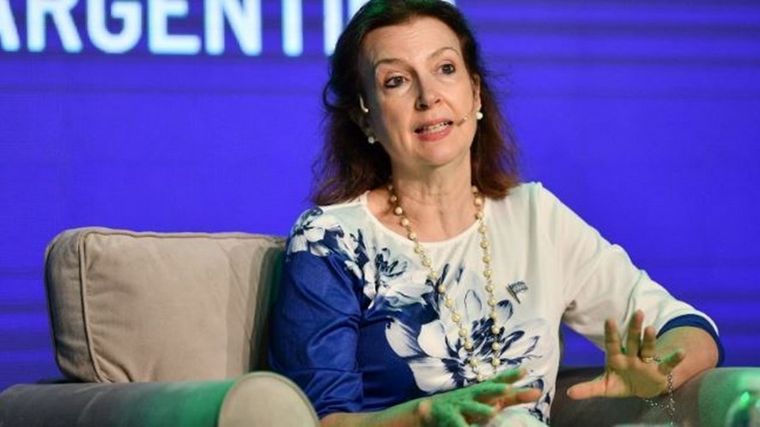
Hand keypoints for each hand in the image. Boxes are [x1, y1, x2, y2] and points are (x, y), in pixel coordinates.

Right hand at [416, 369, 540, 426]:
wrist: (430, 409)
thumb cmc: (467, 404)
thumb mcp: (488, 399)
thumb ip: (512, 397)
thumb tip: (538, 392)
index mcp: (483, 390)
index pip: (499, 381)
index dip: (511, 376)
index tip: (526, 370)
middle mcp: (473, 396)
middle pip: (486, 390)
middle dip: (496, 389)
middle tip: (507, 388)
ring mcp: (461, 407)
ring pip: (473, 409)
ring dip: (481, 410)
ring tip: (492, 413)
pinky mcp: (450, 418)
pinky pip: (459, 425)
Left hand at [566, 310, 683, 398]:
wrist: (641, 389)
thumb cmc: (620, 383)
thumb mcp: (604, 387)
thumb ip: (588, 389)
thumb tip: (568, 393)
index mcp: (616, 358)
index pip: (613, 344)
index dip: (611, 333)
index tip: (609, 319)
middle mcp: (632, 356)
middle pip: (632, 341)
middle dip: (634, 328)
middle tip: (637, 312)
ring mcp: (646, 363)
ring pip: (648, 348)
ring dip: (650, 339)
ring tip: (651, 328)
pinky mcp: (659, 372)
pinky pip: (667, 365)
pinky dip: (674, 359)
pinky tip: (680, 351)